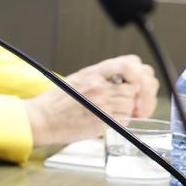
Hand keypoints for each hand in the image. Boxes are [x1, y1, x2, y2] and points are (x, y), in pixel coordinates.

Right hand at [25, 54, 158, 145]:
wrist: (42, 119)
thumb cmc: (56, 102)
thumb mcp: (78, 79)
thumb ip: (101, 77)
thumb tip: (125, 81)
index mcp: (93, 72)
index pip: (130, 63)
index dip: (140, 73)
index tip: (139, 83)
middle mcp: (100, 86)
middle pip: (138, 84)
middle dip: (143, 94)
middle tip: (139, 102)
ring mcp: (102, 103)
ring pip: (133, 103)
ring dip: (130, 109)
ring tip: (115, 112)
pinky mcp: (104, 121)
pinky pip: (126, 120)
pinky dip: (123, 121)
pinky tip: (110, 120)